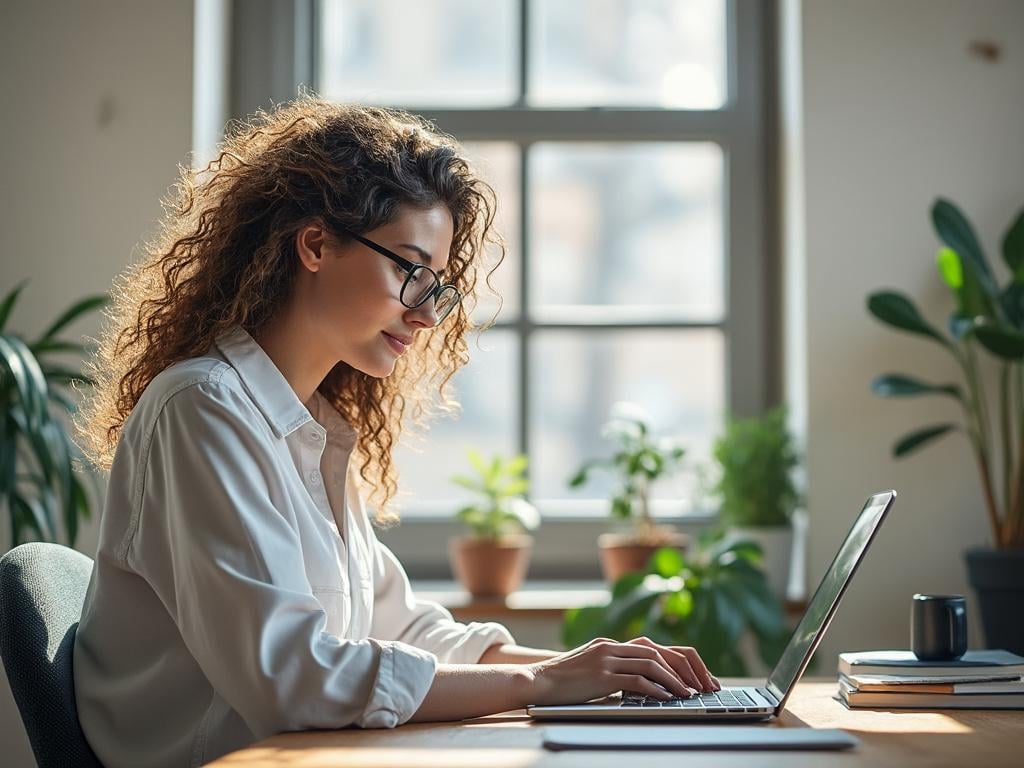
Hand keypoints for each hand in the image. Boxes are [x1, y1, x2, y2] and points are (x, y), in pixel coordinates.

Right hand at [526, 636, 718, 706]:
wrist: (538, 681)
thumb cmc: (564, 681)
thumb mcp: (592, 668)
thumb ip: (614, 668)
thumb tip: (643, 682)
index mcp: (611, 644)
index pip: (654, 647)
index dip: (678, 660)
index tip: (695, 676)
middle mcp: (612, 646)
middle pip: (658, 651)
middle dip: (684, 668)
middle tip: (702, 685)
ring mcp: (606, 659)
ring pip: (651, 663)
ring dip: (674, 680)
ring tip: (689, 694)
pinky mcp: (601, 675)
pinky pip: (636, 680)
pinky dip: (656, 688)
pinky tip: (667, 698)